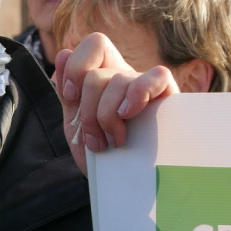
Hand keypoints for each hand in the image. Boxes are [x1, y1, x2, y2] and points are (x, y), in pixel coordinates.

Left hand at [53, 32, 178, 170]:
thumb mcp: (77, 126)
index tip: (70, 96)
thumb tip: (63, 54)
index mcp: (103, 78)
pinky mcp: (168, 100)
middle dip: (89, 111)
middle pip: (98, 74)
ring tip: (113, 142)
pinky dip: (137, 93)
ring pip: (119, 80)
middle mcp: (125, 78)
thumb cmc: (102, 156)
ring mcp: (146, 88)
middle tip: (95, 140)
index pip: (94, 45)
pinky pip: (157, 76)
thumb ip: (68, 93)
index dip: (77, 66)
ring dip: (107, 117)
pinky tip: (128, 115)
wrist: (121, 185)